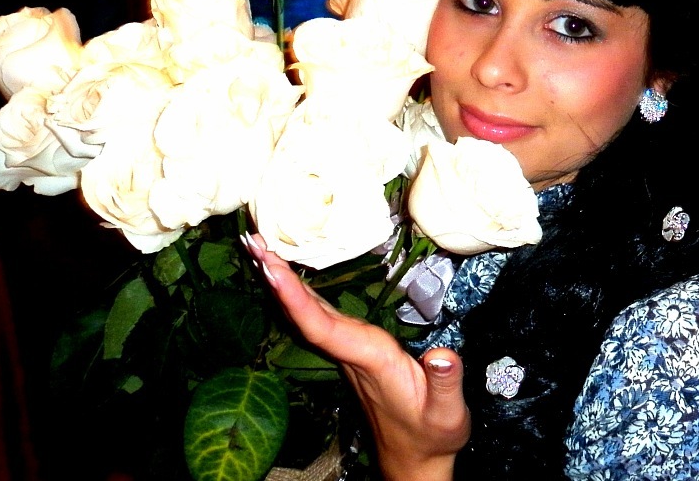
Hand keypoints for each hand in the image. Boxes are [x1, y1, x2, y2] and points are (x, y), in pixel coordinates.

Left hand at [243, 234, 469, 480]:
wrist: (413, 458)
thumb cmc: (430, 435)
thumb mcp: (447, 415)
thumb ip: (445, 384)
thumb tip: (442, 355)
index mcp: (369, 359)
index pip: (322, 327)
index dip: (296, 299)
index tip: (271, 269)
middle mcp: (349, 351)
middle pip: (303, 312)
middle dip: (276, 277)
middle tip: (251, 241)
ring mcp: (346, 350)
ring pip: (306, 311)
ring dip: (282, 279)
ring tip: (260, 247)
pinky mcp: (349, 347)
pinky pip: (316, 314)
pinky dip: (298, 290)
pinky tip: (288, 273)